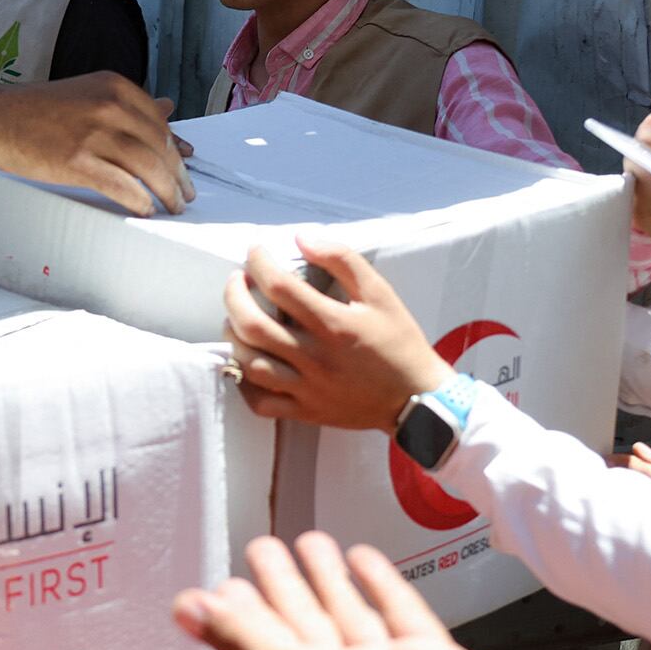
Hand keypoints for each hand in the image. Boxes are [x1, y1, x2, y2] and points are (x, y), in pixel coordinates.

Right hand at [0, 74, 194, 215]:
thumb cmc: (38, 111)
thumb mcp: (88, 95)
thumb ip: (128, 104)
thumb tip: (169, 107)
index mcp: (115, 86)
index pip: (160, 122)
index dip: (177, 149)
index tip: (184, 167)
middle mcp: (109, 105)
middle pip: (160, 145)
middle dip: (177, 175)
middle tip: (185, 195)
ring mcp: (93, 132)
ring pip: (147, 166)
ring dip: (166, 191)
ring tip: (172, 207)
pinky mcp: (77, 160)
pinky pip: (121, 185)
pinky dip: (139, 200)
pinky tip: (145, 209)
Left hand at [174, 533, 553, 649]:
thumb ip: (246, 641)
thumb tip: (185, 610)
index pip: (265, 642)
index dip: (244, 613)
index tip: (226, 582)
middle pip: (302, 621)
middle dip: (282, 584)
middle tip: (262, 545)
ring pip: (346, 612)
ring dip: (326, 578)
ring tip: (311, 540)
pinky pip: (395, 611)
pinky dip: (379, 584)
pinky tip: (366, 559)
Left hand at [222, 237, 447, 429]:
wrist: (417, 398)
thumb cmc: (398, 342)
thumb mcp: (380, 293)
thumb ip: (342, 260)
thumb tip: (302, 238)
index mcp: (334, 324)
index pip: (280, 287)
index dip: (259, 263)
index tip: (255, 251)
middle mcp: (315, 357)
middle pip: (252, 325)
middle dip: (233, 296)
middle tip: (237, 281)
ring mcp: (307, 388)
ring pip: (249, 364)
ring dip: (234, 336)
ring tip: (237, 318)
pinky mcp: (305, 411)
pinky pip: (260, 403)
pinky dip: (243, 383)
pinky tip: (246, 363)